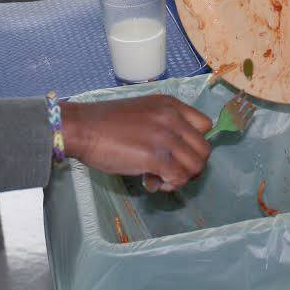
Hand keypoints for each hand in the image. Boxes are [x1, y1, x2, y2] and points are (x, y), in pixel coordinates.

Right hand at [61, 95, 211, 190]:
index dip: (194, 144)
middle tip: (170, 172)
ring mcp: (165, 136)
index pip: (205, 125)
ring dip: (181, 178)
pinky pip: (179, 177)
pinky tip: (152, 183)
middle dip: (191, 166)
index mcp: (170, 104)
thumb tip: (175, 154)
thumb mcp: (144, 112)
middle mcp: (173, 117)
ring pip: (196, 166)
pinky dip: (170, 185)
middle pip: (204, 149)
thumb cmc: (106, 123)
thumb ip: (164, 126)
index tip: (178, 153)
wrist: (83, 127)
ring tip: (160, 179)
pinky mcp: (155, 156)